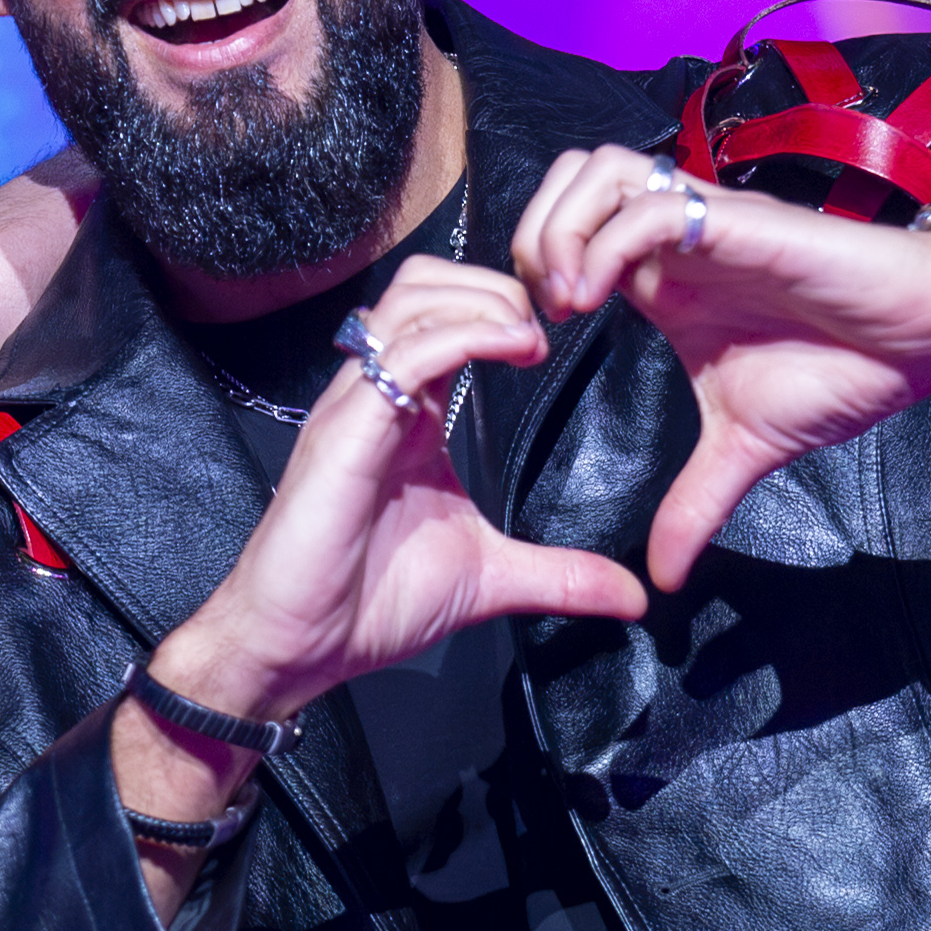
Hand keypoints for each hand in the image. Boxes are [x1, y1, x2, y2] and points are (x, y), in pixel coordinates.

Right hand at [150, 258, 648, 730]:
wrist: (299, 647)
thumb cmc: (367, 603)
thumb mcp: (489, 580)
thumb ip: (560, 575)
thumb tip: (631, 595)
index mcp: (408, 416)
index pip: (444, 313)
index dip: (503, 306)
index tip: (556, 342)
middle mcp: (378, 397)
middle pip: (424, 283)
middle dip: (496, 286)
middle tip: (550, 329)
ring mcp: (357, 408)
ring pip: (411, 300)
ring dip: (483, 302)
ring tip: (530, 339)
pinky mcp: (345, 432)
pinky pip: (404, 355)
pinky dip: (463, 336)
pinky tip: (509, 351)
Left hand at [516, 146, 930, 590]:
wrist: (928, 341)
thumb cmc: (846, 371)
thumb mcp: (746, 448)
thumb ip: (694, 505)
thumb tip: (664, 578)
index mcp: (664, 280)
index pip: (569, 228)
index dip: (530, 269)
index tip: (530, 342)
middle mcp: (677, 240)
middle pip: (570, 181)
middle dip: (530, 234)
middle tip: (534, 312)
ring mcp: (708, 223)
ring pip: (600, 172)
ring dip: (562, 229)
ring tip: (563, 301)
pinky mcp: (744, 223)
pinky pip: (657, 205)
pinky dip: (607, 243)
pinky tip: (598, 298)